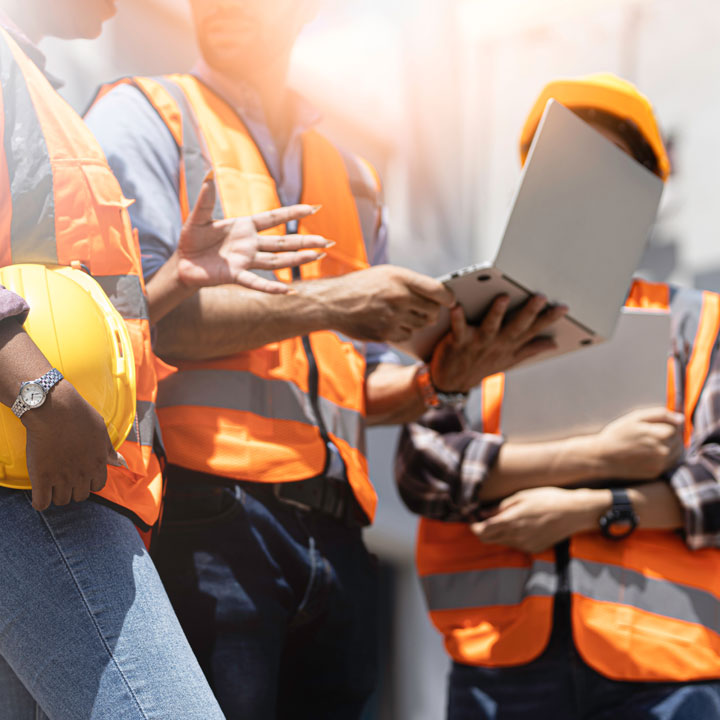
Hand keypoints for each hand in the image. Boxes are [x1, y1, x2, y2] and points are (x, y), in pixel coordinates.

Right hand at [22, 381, 121, 509]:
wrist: (54, 409)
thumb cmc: (79, 416)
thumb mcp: (101, 431)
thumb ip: (109, 450)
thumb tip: (122, 463)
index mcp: (98, 464)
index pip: (98, 486)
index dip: (89, 482)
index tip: (80, 474)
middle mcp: (82, 474)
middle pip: (80, 496)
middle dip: (73, 489)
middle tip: (64, 478)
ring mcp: (62, 478)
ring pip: (62, 500)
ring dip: (57, 494)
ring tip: (52, 482)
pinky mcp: (41, 478)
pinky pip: (41, 503)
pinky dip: (41, 501)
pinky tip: (40, 492)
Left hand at [177, 175, 332, 292]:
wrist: (182, 263)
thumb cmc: (191, 239)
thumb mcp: (198, 217)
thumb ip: (206, 198)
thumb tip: (209, 173)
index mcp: (245, 227)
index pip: (273, 218)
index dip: (293, 213)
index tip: (313, 208)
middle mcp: (250, 245)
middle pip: (283, 242)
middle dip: (305, 242)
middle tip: (328, 241)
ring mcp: (245, 261)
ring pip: (276, 260)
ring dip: (297, 259)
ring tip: (319, 257)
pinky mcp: (235, 276)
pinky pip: (256, 282)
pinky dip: (272, 288)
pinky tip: (289, 290)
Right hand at [322, 265, 455, 341]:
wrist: (332, 302)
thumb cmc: (360, 286)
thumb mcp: (386, 274)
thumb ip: (410, 283)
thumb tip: (436, 296)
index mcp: (400, 278)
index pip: (438, 291)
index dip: (449, 298)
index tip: (451, 300)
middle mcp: (399, 297)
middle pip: (433, 312)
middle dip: (433, 312)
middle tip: (426, 309)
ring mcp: (392, 317)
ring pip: (421, 325)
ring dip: (418, 322)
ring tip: (406, 314)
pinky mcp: (385, 334)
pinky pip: (407, 336)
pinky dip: (404, 332)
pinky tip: (393, 323)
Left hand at [430, 295, 566, 391]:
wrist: (450, 384)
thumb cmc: (480, 366)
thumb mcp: (509, 360)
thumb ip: (530, 349)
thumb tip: (553, 344)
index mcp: (510, 346)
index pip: (534, 331)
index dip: (549, 320)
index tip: (563, 307)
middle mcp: (497, 344)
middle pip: (516, 327)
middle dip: (529, 312)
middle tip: (541, 297)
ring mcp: (478, 343)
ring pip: (490, 326)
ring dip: (496, 313)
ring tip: (503, 297)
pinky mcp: (458, 342)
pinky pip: (458, 329)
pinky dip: (457, 318)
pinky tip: (457, 305)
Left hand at [471, 487, 609, 553]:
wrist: (574, 512)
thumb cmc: (547, 499)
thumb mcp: (521, 497)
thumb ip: (500, 507)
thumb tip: (481, 513)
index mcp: (511, 522)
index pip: (482, 531)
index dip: (474, 526)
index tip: (472, 518)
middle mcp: (516, 537)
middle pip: (488, 540)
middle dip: (482, 531)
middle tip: (483, 519)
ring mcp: (526, 545)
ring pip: (502, 543)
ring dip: (497, 534)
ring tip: (503, 519)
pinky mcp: (534, 550)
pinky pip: (516, 545)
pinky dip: (511, 538)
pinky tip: (520, 525)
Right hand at [595, 407, 683, 479]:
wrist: (603, 457)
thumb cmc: (618, 434)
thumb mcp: (635, 417)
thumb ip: (660, 415)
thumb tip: (681, 419)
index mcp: (661, 434)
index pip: (677, 427)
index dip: (668, 424)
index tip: (656, 425)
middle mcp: (664, 451)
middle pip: (678, 440)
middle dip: (669, 435)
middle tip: (652, 434)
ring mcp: (661, 464)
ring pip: (677, 452)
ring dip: (670, 446)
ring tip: (652, 443)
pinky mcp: (656, 473)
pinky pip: (670, 463)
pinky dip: (665, 457)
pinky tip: (650, 453)